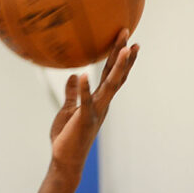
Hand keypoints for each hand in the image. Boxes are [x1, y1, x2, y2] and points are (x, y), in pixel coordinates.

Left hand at [49, 29, 138, 171]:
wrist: (65, 160)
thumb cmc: (66, 137)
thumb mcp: (67, 111)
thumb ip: (72, 94)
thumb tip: (73, 76)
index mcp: (98, 100)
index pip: (110, 75)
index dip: (118, 58)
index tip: (126, 40)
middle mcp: (102, 104)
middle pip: (115, 74)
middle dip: (123, 54)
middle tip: (128, 32)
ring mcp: (96, 111)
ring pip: (110, 86)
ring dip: (118, 67)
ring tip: (125, 49)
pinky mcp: (84, 119)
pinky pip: (85, 102)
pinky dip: (84, 89)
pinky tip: (83, 74)